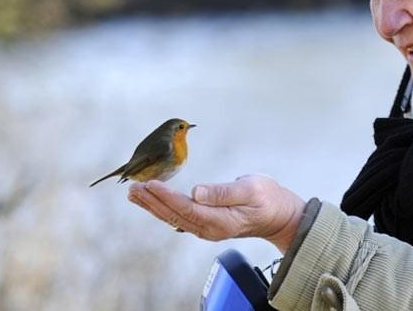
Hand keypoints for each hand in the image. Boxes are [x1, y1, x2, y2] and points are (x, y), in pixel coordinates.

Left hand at [127, 174, 305, 252]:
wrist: (280, 215)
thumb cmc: (268, 199)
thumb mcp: (251, 190)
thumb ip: (223, 192)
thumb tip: (197, 191)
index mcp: (219, 221)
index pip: (186, 208)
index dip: (166, 196)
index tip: (150, 184)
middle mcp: (209, 228)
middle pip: (174, 214)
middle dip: (152, 201)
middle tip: (132, 188)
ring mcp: (207, 228)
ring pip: (174, 217)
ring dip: (153, 204)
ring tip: (135, 193)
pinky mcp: (207, 223)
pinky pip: (180, 216)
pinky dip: (164, 207)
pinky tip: (154, 201)